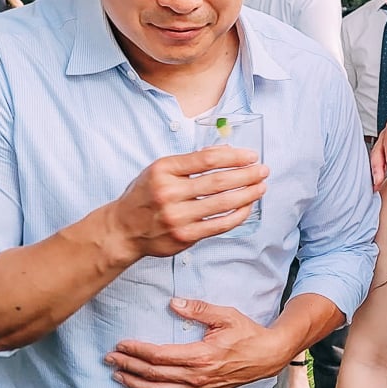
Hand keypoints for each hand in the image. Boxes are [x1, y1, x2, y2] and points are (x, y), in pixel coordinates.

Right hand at [105, 146, 266, 261]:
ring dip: (248, 194)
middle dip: (247, 175)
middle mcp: (169, 193)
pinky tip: (247, 207)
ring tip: (261, 187)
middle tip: (263, 170)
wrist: (123, 229)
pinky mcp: (184, 236)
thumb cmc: (145, 195)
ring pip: (222, 204)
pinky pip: (219, 225)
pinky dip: (238, 215)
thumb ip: (189, 161)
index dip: (234, 156)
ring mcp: (177, 217)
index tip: (251, 155)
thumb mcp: (160, 170)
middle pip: (218, 181)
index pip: (206, 159)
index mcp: (163, 170)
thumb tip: (227, 151)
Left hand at [106, 299, 287, 387]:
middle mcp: (197, 376)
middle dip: (129, 366)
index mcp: (201, 355)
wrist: (267, 356)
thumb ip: (198, 309)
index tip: (121, 344)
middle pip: (154, 375)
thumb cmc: (247, 333)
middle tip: (110, 358)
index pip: (159, 356)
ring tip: (118, 374)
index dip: (137, 350)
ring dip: (135, 383)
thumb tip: (173, 303)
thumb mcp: (225, 315)